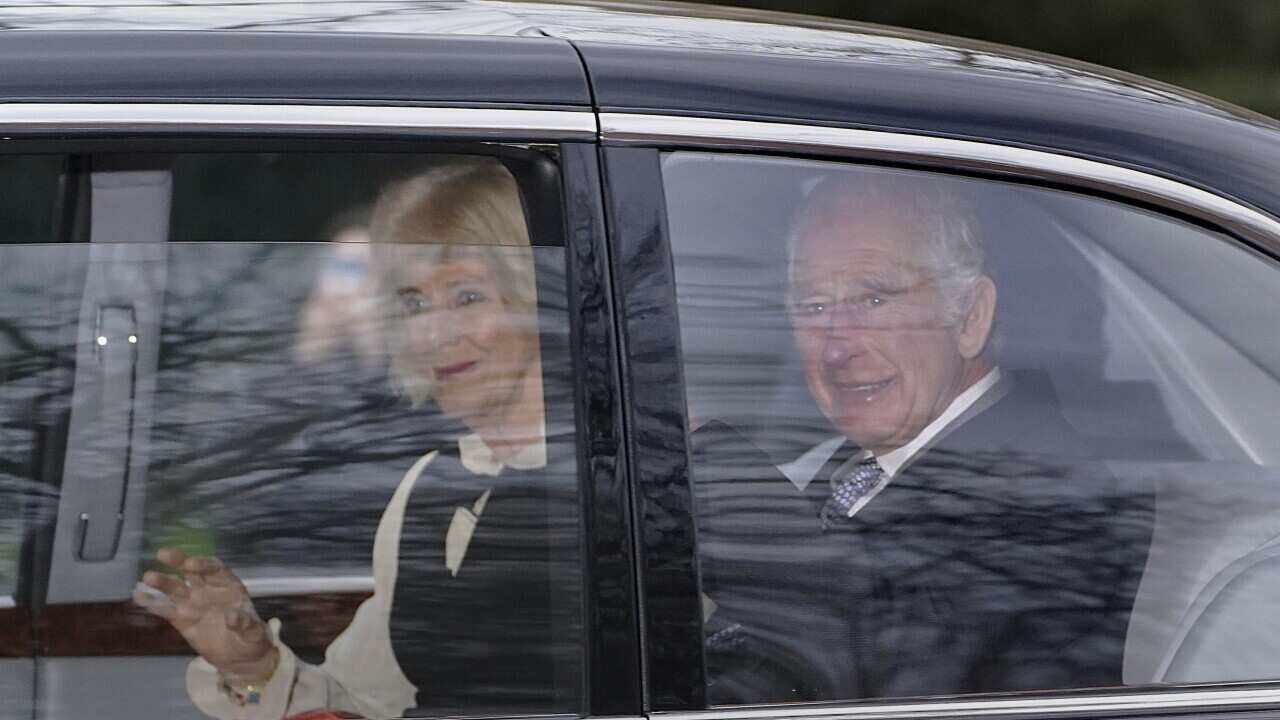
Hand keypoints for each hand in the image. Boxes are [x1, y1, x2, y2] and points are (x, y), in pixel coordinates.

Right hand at [134, 547, 276, 680]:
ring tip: (148, 577)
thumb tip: (232, 616)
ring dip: (162, 582)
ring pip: (175, 588)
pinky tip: (138, 595)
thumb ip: (244, 623)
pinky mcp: (182, 620)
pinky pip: (165, 609)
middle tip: (163, 554)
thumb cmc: (251, 638)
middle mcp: (208, 590)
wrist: (239, 658)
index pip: (215, 569)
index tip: (191, 566)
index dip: (203, 565)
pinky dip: (152, 602)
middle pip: (191, 571)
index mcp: (228, 586)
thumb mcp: (253, 632)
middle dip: (179, 561)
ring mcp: (193, 603)